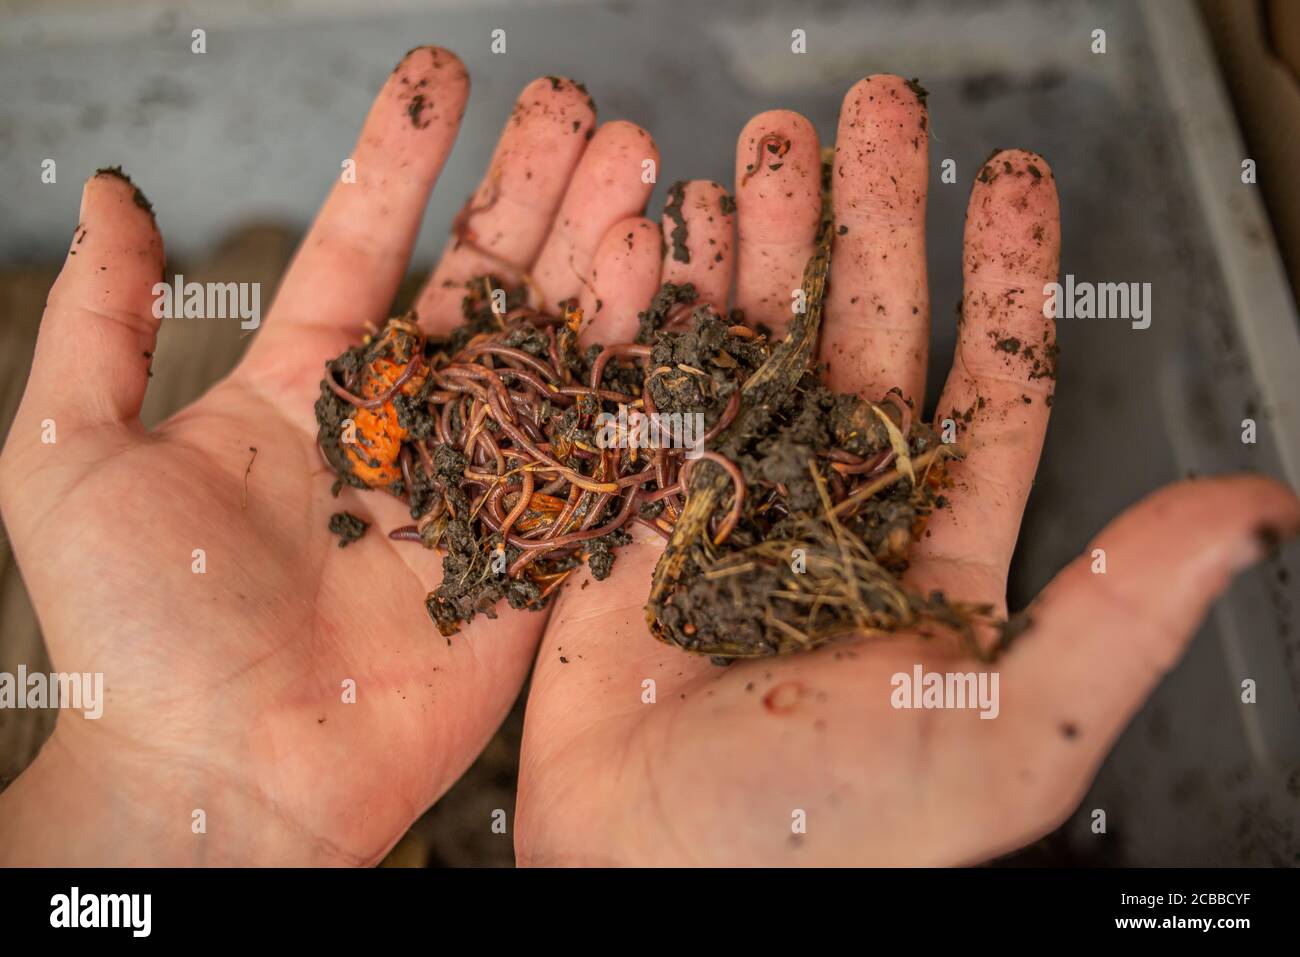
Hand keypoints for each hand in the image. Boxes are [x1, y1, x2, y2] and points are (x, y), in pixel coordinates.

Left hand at [0, 47, 663, 864]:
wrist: (216, 777)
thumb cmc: (133, 631)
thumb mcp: (68, 455)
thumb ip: (98, 321)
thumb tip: (113, 195)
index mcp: (308, 390)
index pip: (366, 246)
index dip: (403, 160)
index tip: (440, 76)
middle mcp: (405, 427)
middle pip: (484, 285)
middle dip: (534, 192)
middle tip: (582, 108)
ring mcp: (478, 486)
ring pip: (551, 349)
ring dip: (595, 256)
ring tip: (641, 169)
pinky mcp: (532, 555)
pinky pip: (590, 448)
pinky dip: (626, 368)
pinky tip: (655, 284)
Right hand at [513, 76, 1299, 865]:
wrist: (649, 878)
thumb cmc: (826, 832)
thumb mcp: (1001, 728)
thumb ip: (1119, 613)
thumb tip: (1257, 512)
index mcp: (929, 552)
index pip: (984, 388)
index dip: (1001, 281)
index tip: (1008, 181)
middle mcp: (831, 511)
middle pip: (861, 335)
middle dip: (866, 220)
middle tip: (868, 116)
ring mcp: (726, 501)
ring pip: (755, 340)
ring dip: (763, 240)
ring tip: (764, 146)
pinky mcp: (633, 510)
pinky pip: (650, 386)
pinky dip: (653, 305)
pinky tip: (665, 232)